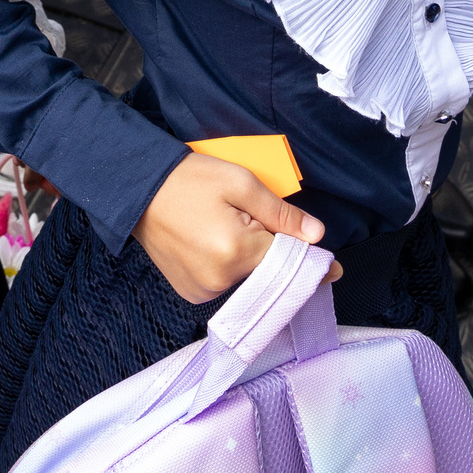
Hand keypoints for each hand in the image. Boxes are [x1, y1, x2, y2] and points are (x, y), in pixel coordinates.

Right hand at [133, 153, 330, 303]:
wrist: (137, 189)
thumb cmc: (189, 179)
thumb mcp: (240, 183)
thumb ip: (280, 213)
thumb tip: (316, 235)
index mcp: (236, 252)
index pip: (289, 263)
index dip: (312, 262)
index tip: (334, 268)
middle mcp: (220, 281)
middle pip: (268, 273)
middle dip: (273, 252)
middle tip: (255, 222)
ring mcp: (202, 291)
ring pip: (247, 280)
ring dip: (250, 260)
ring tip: (227, 226)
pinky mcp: (191, 293)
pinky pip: (226, 284)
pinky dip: (230, 267)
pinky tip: (214, 242)